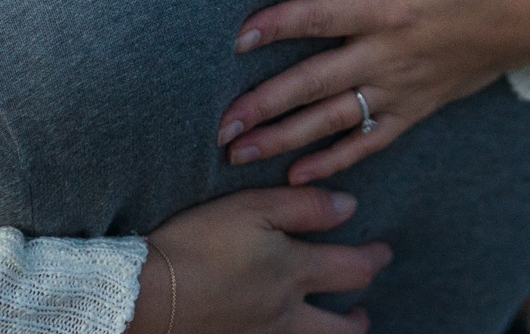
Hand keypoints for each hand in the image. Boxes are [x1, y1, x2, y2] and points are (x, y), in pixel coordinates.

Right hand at [125, 186, 389, 333]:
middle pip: (342, 329)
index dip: (374, 259)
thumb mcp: (251, 208)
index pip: (354, 270)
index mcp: (294, 273)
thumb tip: (350, 208)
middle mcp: (286, 315)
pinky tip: (284, 332)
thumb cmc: (197, 243)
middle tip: (363, 309)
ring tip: (333, 328)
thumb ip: (304, 207)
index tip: (383, 251)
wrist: (145, 295)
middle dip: (358, 318)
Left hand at [216, 0, 529, 184]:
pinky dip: (334, 160)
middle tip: (220, 126)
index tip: (237, 38)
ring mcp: (404, 88)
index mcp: (391, 8)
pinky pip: (370, 141)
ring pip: (334, 119)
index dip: (277, 26)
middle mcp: (391, 55)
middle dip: (265, 105)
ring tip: (240, 155)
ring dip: (286, 138)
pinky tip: (298, 175)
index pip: (321, 17)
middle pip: (316, 83)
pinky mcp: (417, 108)